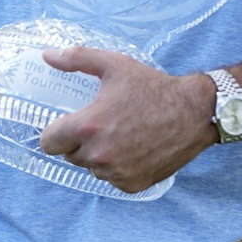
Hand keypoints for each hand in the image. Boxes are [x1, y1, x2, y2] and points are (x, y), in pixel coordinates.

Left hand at [37, 46, 214, 193]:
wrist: (195, 113)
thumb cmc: (153, 87)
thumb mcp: (114, 64)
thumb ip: (76, 59)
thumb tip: (47, 56)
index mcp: (89, 126)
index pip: (48, 143)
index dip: (55, 132)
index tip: (66, 124)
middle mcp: (100, 155)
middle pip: (70, 155)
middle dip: (78, 142)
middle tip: (100, 125)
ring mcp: (117, 173)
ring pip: (91, 168)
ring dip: (97, 156)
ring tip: (119, 135)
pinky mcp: (133, 185)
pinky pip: (112, 179)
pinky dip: (117, 168)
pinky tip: (132, 149)